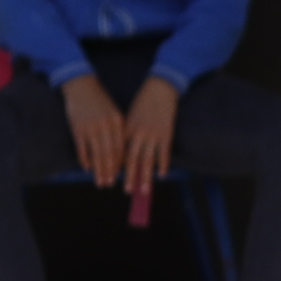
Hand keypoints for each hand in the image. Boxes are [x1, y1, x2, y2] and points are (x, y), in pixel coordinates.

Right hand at [62, 73, 127, 187]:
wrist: (81, 85)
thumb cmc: (99, 100)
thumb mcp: (113, 112)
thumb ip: (117, 130)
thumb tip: (120, 151)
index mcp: (117, 121)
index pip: (121, 146)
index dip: (121, 163)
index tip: (121, 175)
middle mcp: (105, 125)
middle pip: (110, 153)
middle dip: (110, 171)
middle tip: (110, 184)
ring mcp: (91, 127)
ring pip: (97, 153)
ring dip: (99, 170)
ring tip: (100, 182)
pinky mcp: (77, 128)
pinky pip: (82, 148)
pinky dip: (85, 159)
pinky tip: (87, 168)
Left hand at [120, 77, 180, 205]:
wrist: (160, 89)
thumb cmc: (143, 102)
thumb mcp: (130, 116)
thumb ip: (127, 133)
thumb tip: (123, 150)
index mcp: (127, 129)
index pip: (120, 152)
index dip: (117, 167)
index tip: (114, 179)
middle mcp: (139, 133)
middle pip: (133, 160)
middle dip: (130, 177)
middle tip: (127, 191)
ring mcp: (153, 134)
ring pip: (148, 160)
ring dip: (146, 176)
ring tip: (145, 190)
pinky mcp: (166, 134)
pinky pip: (164, 153)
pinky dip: (163, 164)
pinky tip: (161, 175)